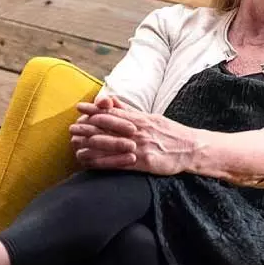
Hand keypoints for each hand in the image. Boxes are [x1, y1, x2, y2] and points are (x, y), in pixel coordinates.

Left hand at [70, 97, 194, 175]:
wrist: (191, 148)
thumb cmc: (171, 133)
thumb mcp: (152, 117)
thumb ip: (131, 111)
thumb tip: (113, 101)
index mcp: (141, 119)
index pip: (114, 112)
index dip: (95, 110)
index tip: (80, 107)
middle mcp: (139, 131)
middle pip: (109, 127)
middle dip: (88, 127)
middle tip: (72, 127)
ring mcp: (141, 147)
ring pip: (112, 144)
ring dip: (92, 144)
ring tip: (75, 143)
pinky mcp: (144, 162)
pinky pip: (120, 162)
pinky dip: (104, 162)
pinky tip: (91, 162)